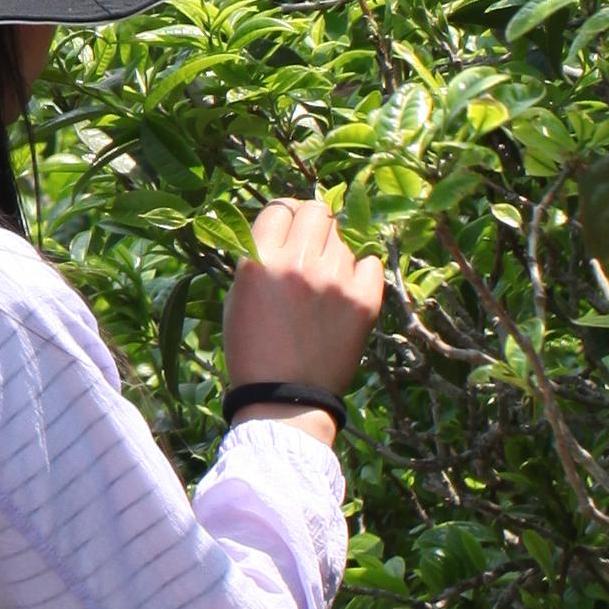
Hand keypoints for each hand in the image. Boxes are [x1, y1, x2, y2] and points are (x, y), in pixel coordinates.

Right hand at [223, 196, 384, 416]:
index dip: (284, 215)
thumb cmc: (253, 352)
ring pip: (343, 236)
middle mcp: (299, 264)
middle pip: (316, 210)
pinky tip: (346, 288)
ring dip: (333, 250)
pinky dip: (360, 270)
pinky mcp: (364, 300)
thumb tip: (284, 230)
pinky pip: (370, 261)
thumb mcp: (238, 299)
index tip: (288, 226)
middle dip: (312, 222)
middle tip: (310, 243)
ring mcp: (335, 280)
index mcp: (260, 262)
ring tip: (325, 279)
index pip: (280, 207)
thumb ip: (258, 258)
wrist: (286, 400)